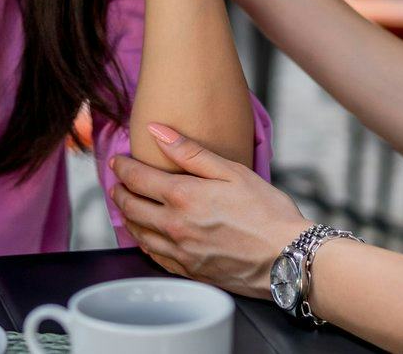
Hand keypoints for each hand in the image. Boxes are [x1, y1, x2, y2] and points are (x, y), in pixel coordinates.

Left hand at [110, 124, 310, 299]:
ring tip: (125, 205)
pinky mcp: (189, 271)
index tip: (117, 160)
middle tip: (117, 182)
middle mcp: (174, 226)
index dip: (123, 167)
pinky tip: (146, 236)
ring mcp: (179, 252)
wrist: (285, 257)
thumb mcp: (232, 171)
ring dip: (127, 217)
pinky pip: (154, 256)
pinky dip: (143, 242)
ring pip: (138, 234)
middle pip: (131, 207)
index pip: (138, 179)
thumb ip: (191, 152)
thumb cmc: (266, 210)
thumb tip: (156, 131)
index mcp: (183, 197)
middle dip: (120, 191)